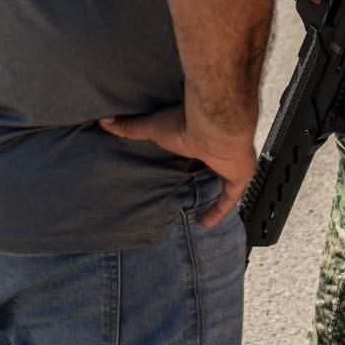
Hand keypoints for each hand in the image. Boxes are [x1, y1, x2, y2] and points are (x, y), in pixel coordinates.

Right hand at [99, 106, 257, 227]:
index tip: (182, 165)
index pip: (199, 147)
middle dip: (206, 173)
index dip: (193, 156)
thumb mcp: (154, 128)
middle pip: (214, 164)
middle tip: (190, 191)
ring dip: (215, 191)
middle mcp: (219, 148)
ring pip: (226, 179)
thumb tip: (104, 121)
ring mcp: (232, 161)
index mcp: (201, 135)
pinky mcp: (240, 174)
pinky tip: (206, 224)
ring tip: (200, 209)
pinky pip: (232, 196)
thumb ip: (131, 126)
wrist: (216, 125)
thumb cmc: (187, 122)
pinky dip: (220, 209)